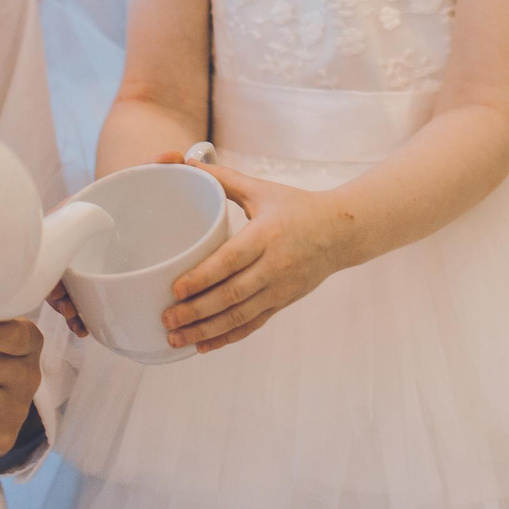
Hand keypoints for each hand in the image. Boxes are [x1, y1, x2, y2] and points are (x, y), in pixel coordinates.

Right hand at [46, 149, 192, 339]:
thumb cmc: (132, 189)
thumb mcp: (139, 178)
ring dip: (67, 306)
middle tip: (69, 309)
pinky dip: (81, 312)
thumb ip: (156, 165)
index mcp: (76, 211)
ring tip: (79, 324)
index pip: (52, 230)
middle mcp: (73, 238)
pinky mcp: (92, 278)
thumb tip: (177, 155)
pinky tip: (88, 328)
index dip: (47, 255)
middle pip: (52, 266)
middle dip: (56, 292)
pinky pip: (79, 296)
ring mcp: (81, 260)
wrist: (138, 202)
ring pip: (64, 285)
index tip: (55, 276)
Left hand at [164, 159, 353, 352]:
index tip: (175, 289)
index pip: (230, 260)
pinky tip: (204, 345)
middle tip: (166, 319)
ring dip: (206, 330)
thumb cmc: (298, 207)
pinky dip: (228, 337)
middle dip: (196, 311)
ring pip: (239, 316)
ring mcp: (280, 288)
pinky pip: (253, 324)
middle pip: (231, 295)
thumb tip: (188, 163)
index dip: (202, 277)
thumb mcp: (262, 189)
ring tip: (177, 338)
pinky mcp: (283, 302)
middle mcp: (274, 266)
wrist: (342, 231)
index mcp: (266, 235)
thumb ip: (225, 179)